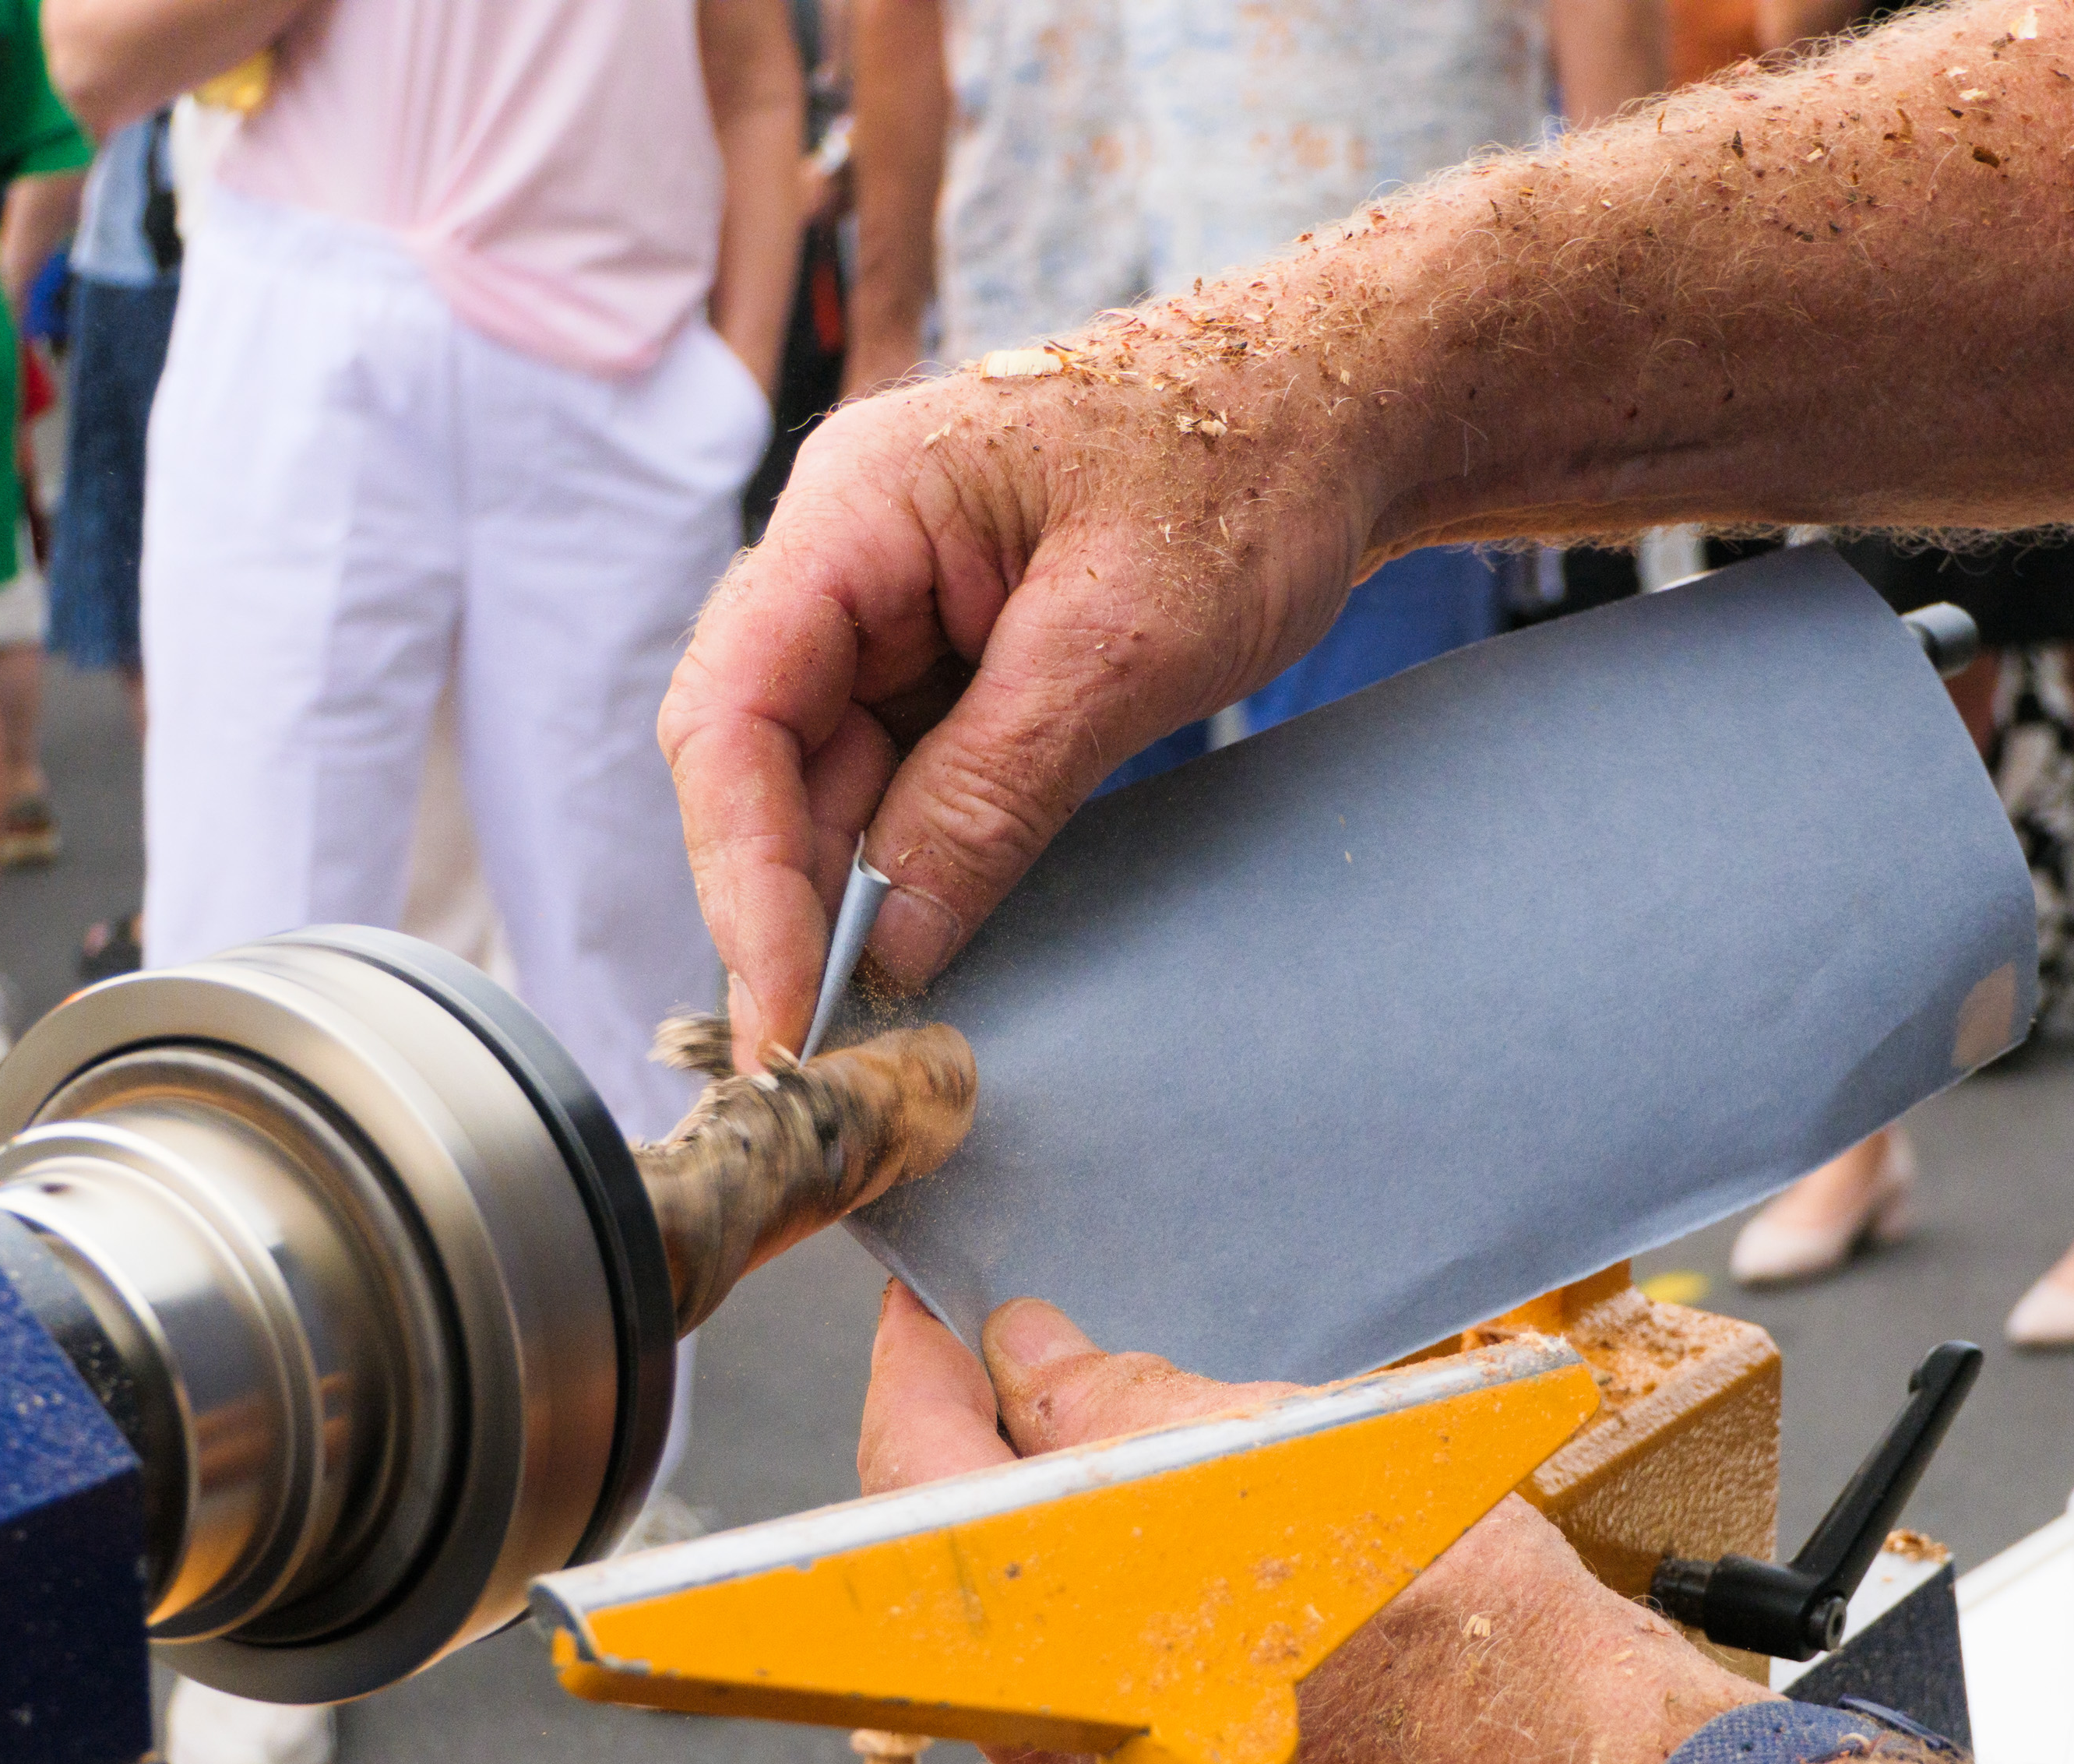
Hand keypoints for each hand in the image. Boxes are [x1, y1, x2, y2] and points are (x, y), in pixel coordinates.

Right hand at [659, 328, 1378, 1055]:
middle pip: (756, 755)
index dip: (742, 870)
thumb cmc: (1246, 469)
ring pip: (820, 778)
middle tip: (826, 1046)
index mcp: (856, 507)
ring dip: (841, 894)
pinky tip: (923, 938)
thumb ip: (992, 791)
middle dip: (784, 901)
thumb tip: (893, 941)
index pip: (732, 708)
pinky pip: (893, 772)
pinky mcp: (945, 653)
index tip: (787, 1002)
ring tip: (877, 1013)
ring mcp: (892, 605)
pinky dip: (902, 859)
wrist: (1341, 407)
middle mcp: (846, 553)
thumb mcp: (1122, 647)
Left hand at [857, 1284, 1757, 1763]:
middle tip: (1053, 1370)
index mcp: (1057, 1656)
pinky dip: (1145, 1634)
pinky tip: (1233, 1585)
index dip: (916, 1374)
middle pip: (972, 1577)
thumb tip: (1030, 1354)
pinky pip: (1112, 1715)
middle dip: (1011, 1462)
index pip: (915, 1481)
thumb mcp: (1295, 1460)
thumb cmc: (1478, 1647)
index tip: (927, 1312)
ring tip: (1184, 1477)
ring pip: (1049, 1646)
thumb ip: (1128, 1406)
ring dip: (1090, 1550)